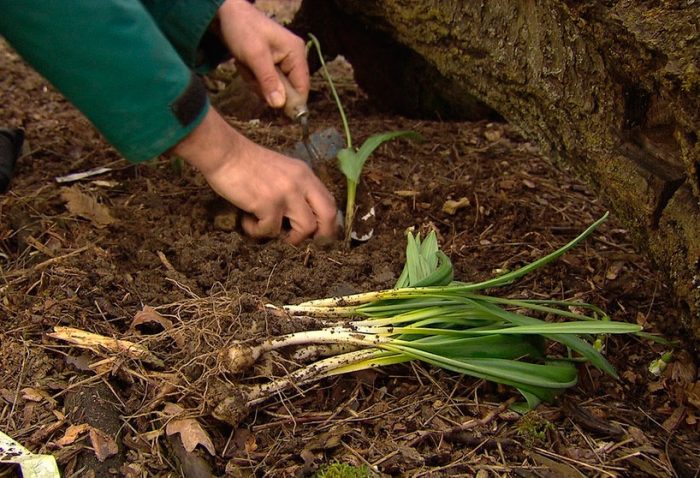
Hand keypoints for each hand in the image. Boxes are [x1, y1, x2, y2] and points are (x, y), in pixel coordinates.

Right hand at [173, 108, 337, 243]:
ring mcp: (286, 193)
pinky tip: (247, 221)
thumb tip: (299, 217)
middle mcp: (301, 183)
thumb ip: (295, 189)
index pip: (330, 202)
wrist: (224, 152)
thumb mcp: (282, 171)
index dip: (328, 223)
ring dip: (288, 238)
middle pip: (328, 216)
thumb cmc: (247, 163)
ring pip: (305, 228)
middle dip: (322, 236)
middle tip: (305, 243)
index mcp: (305, 175)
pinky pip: (271, 230)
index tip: (318, 235)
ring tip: (269, 230)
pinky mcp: (268, 203)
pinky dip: (257, 231)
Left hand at [216, 0, 309, 108]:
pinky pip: (266, 82)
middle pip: (288, 90)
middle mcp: (293, 58)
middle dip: (267, 88)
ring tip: (247, 68)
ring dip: (258, 84)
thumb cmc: (242, 30)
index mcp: (296, 53)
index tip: (277, 112)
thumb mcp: (255, 56)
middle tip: (252, 76)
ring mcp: (282, 61)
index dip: (292, 102)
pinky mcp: (271, 64)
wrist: (225, 14)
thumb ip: (269, 81)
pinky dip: (254, 79)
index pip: (302, 87)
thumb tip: (280, 105)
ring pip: (275, 88)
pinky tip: (246, 67)